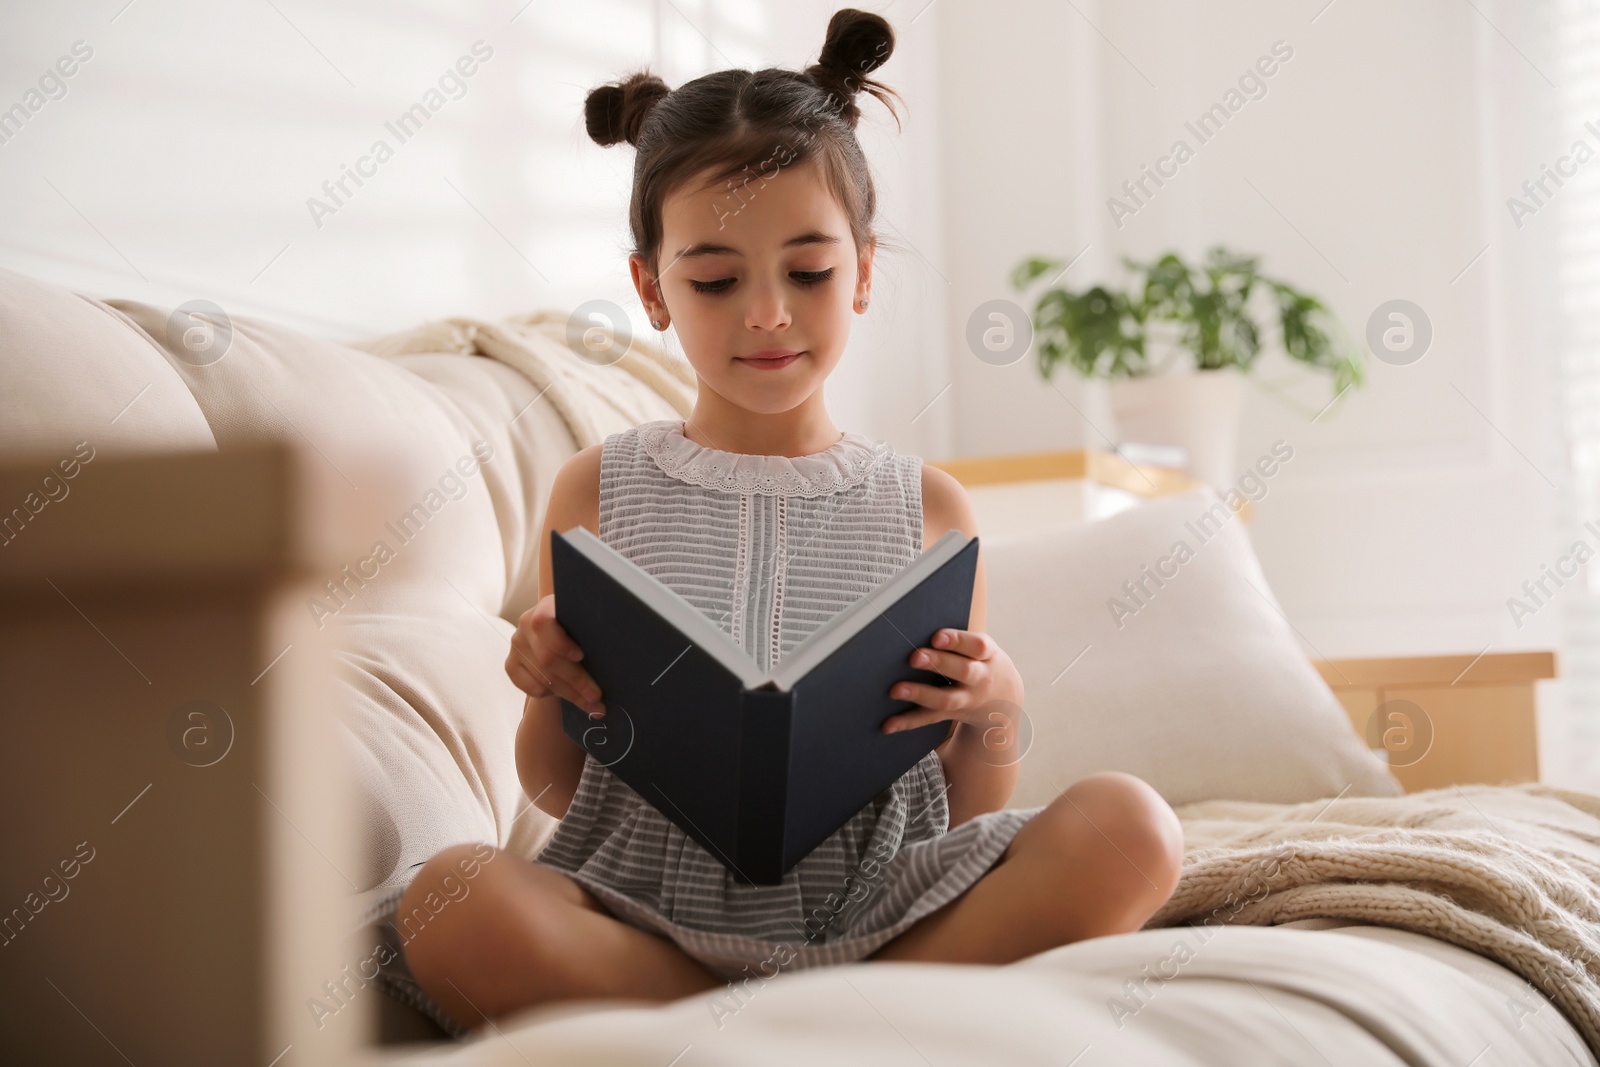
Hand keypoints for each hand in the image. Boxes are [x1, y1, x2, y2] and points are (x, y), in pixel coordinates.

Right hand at [505, 594, 604, 716]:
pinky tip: (567, 694)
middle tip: (597, 696)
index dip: (560, 642)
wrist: (561, 633)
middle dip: (576, 681)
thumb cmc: (582, 628)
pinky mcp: (511, 664)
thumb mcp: (587, 623)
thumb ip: (594, 630)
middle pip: (547, 659)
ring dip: (571, 694)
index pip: (544, 623)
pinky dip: (551, 695)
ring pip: (543, 678)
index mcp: (547, 606)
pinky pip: (531, 688)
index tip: (581, 656)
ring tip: (593, 704)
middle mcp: (526, 622)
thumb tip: (621, 649)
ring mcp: (517, 644)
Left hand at [881, 628, 1023, 738]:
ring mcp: (968, 699)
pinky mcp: (953, 714)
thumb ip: (958, 640)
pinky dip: (908, 721)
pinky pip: (930, 718)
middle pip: (963, 671)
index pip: (977, 646)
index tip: (937, 636)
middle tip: (914, 657)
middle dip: (939, 663)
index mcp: (987, 656)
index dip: (958, 641)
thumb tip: (918, 626)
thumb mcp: (982, 649)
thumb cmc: (982, 662)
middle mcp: (980, 678)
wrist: (1004, 699)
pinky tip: (888, 724)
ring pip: (946, 699)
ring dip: (920, 694)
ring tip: (896, 690)